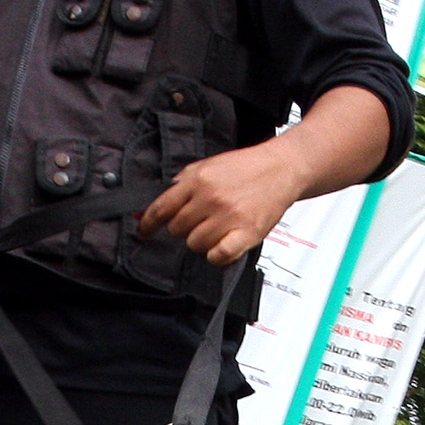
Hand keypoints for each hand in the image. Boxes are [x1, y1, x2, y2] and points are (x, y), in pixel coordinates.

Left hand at [138, 141, 308, 264]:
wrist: (281, 168)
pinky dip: (217, 254)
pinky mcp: (247, 233)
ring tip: (218, 226)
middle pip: (177, 230)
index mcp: (197, 180)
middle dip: (185, 227)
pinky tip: (224, 243)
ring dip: (202, 240)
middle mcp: (211, 198)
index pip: (161, 208)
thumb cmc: (243, 169)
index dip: (148, 224)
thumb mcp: (205, 168)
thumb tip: (143, 213)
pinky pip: (218, 256)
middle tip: (201, 218)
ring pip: (195, 244)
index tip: (143, 233)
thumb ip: (176, 189)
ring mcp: (229, 217)